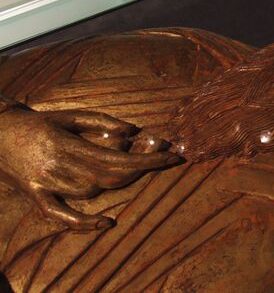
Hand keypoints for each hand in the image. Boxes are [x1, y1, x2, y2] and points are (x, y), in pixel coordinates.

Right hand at [0, 106, 182, 229]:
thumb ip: (102, 121)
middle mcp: (58, 167)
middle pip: (112, 176)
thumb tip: (134, 132)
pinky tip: (106, 223)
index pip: (119, 157)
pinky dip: (83, 223)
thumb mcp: (70, 115)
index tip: (172, 156)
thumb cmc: (39, 121)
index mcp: (68, 145)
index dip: (149, 159)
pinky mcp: (35, 197)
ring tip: (131, 164)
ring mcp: (46, 185)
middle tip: (166, 160)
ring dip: (116, 180)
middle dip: (143, 169)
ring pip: (92, 191)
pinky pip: (61, 216)